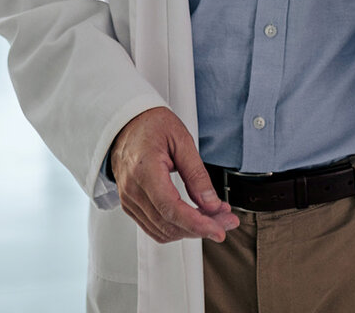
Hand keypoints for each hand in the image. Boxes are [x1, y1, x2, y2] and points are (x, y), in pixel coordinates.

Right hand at [109, 106, 237, 243]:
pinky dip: (177, 227)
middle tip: (227, 220)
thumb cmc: (152, 125)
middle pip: (169, 223)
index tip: (219, 230)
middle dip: (202, 228)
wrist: (127, 124)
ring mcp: (128, 199)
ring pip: (162, 231)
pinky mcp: (130, 204)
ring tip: (215, 217)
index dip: (197, 224)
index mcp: (144, 169)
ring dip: (191, 230)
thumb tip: (211, 203)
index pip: (171, 209)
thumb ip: (197, 174)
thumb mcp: (181, 140)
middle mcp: (132, 189)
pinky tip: (195, 218)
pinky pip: (154, 227)